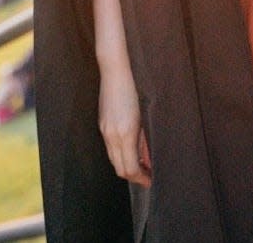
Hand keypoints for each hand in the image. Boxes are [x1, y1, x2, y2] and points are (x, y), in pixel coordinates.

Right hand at [98, 60, 151, 187]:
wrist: (116, 71)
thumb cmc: (136, 89)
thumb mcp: (145, 117)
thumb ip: (145, 141)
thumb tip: (147, 160)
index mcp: (125, 134)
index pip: (130, 169)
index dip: (140, 178)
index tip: (150, 180)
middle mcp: (112, 135)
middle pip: (119, 168)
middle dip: (133, 176)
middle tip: (146, 175)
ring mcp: (104, 130)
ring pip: (113, 159)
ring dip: (125, 165)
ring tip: (140, 163)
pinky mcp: (101, 124)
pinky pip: (109, 147)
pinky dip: (119, 153)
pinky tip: (129, 148)